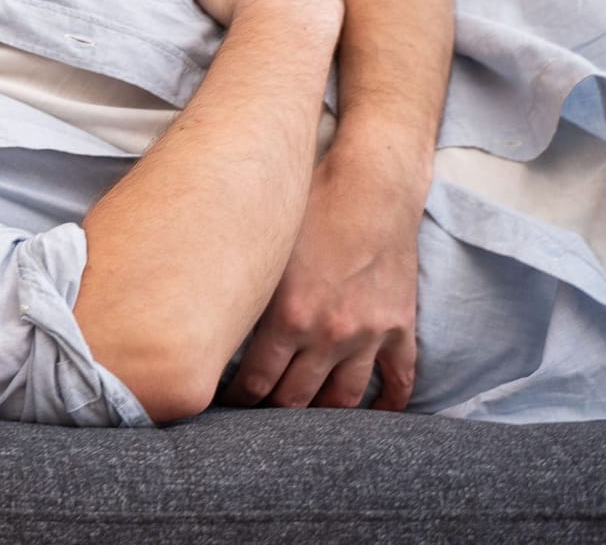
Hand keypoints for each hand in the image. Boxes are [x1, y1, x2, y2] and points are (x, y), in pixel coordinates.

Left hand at [220, 141, 423, 411]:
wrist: (370, 187)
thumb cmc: (308, 206)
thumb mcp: (263, 249)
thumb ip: (242, 292)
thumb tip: (205, 321)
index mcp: (288, 318)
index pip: (256, 381)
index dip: (237, 400)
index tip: (224, 405)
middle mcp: (328, 334)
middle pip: (296, 397)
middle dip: (272, 412)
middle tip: (256, 418)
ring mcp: (368, 334)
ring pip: (343, 397)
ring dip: (322, 415)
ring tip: (303, 420)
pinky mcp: (399, 326)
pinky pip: (400, 377)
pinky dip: (389, 401)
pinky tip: (376, 414)